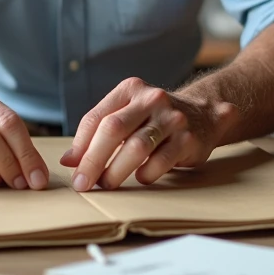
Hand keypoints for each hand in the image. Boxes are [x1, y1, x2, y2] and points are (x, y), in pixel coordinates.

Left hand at [60, 77, 226, 191]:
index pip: (97, 117)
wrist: (204, 114)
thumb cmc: (155, 119)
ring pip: (136, 146)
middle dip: (93, 159)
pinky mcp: (188, 138)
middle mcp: (151, 99)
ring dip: (116, 171)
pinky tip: (140, 178)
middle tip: (82, 183)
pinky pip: (161, 161)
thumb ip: (98, 133)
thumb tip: (68, 161)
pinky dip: (146, 173)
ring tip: (106, 184)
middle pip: (113, 129)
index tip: (71, 168)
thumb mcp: (127, 115)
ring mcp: (172, 117)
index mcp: (130, 89)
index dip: (80, 145)